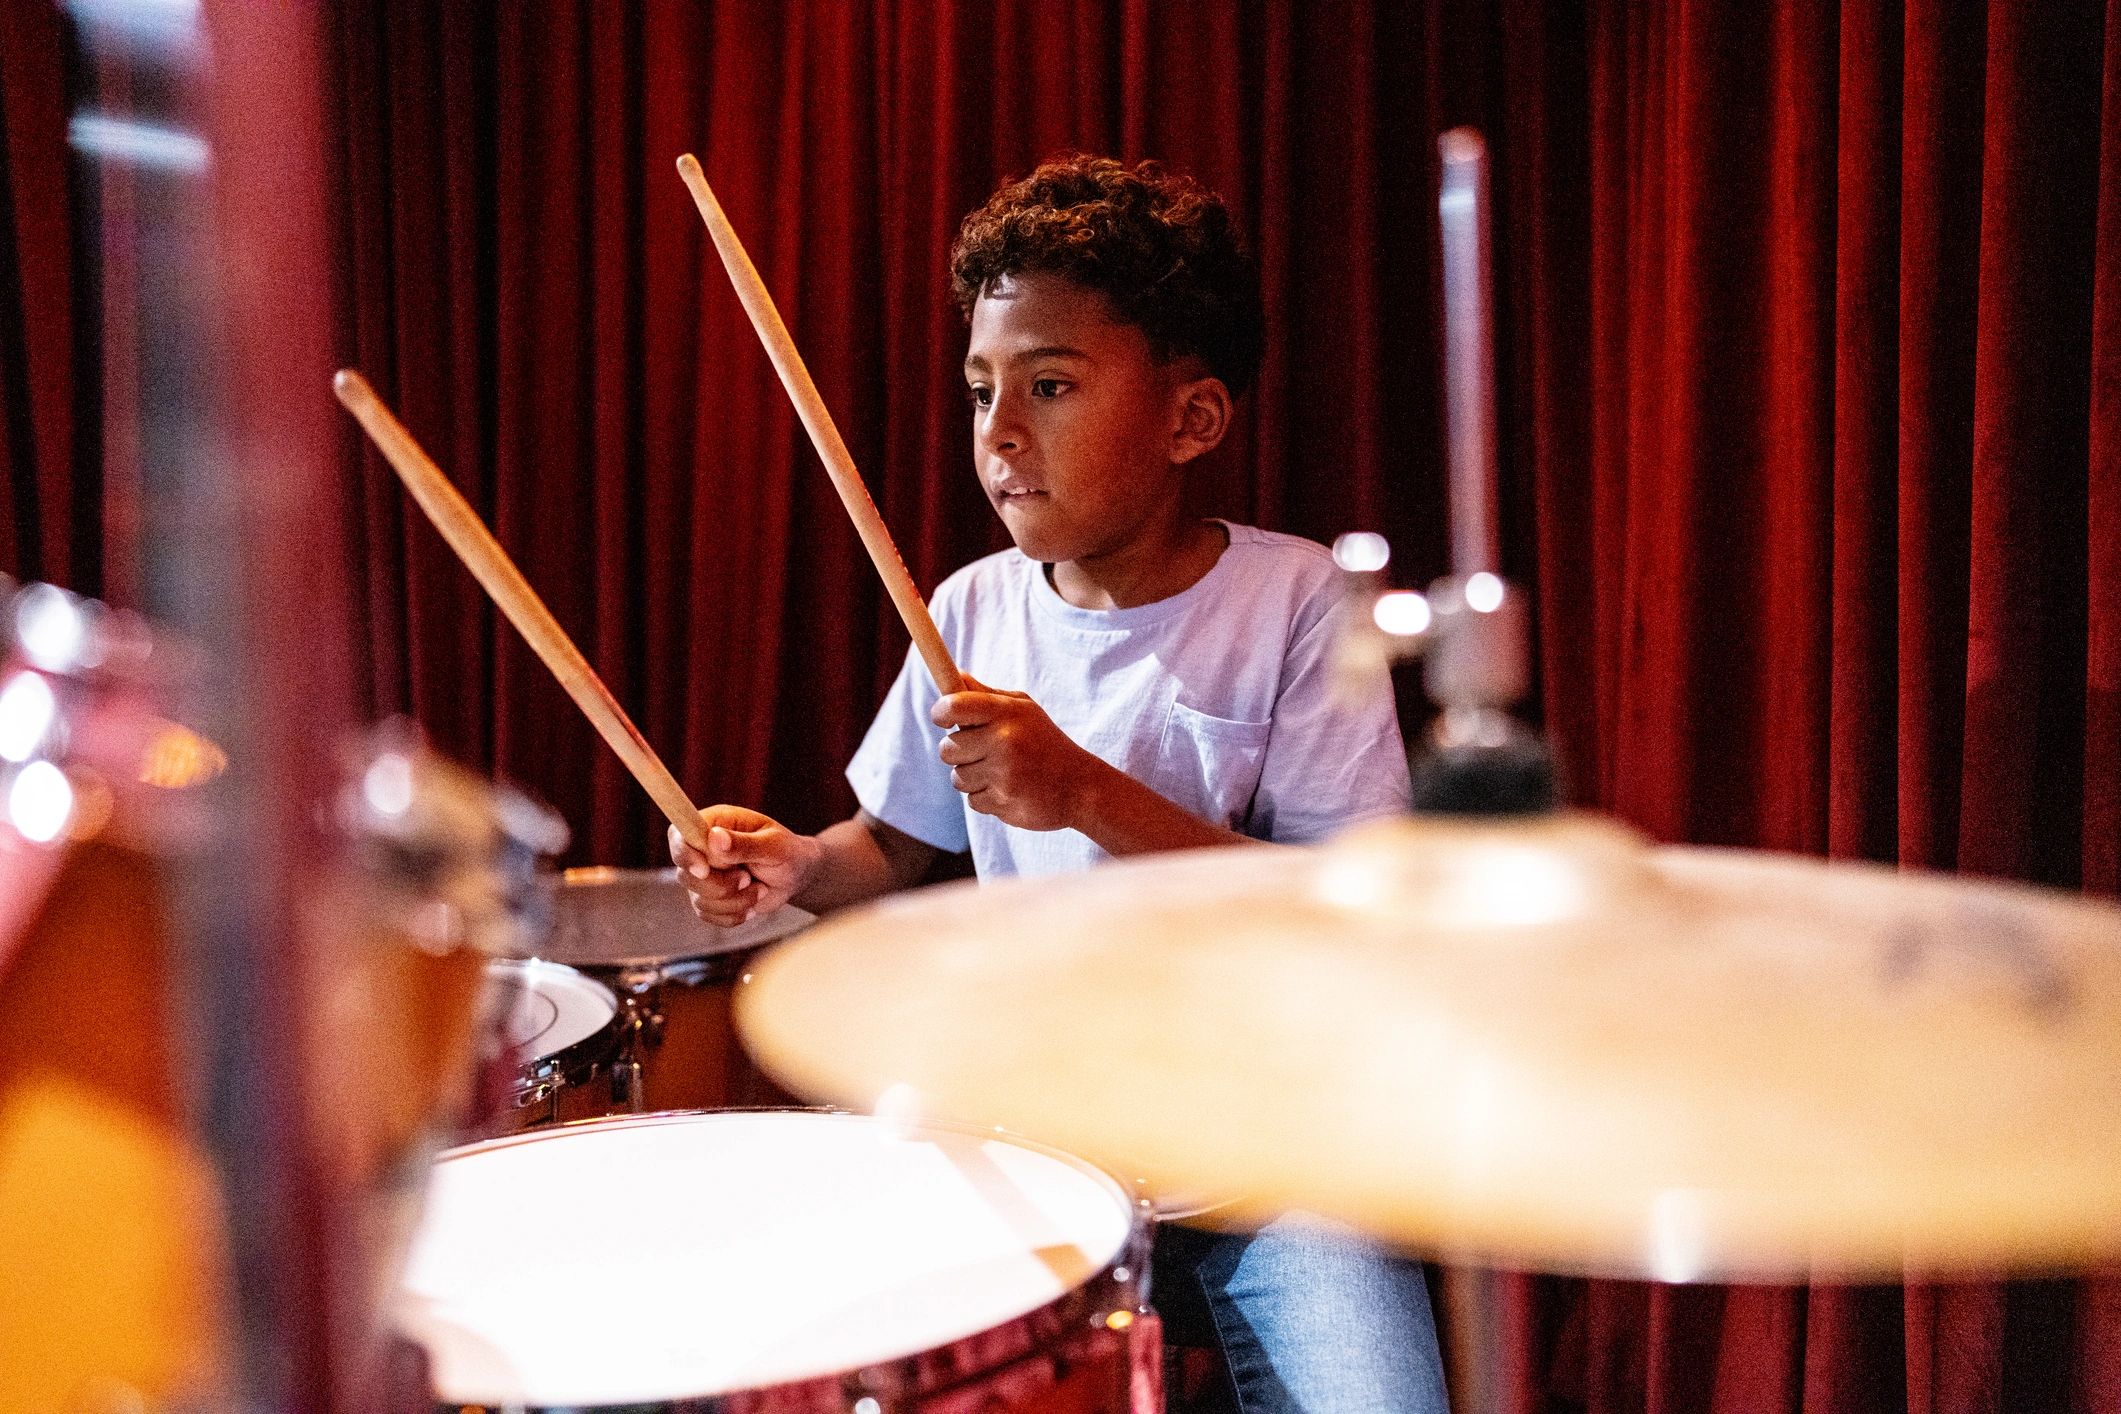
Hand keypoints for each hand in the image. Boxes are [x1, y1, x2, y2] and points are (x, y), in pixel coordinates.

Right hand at [667, 805, 821, 926]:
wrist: (796, 876)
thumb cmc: (788, 852)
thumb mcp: (774, 846)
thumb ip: (744, 844)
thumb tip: (715, 838)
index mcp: (715, 824)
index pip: (679, 834)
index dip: (685, 854)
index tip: (705, 870)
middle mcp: (703, 848)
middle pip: (685, 873)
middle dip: (719, 885)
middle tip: (748, 878)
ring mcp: (704, 875)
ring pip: (698, 898)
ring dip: (734, 901)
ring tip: (758, 888)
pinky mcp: (709, 898)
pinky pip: (708, 915)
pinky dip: (734, 914)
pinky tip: (751, 903)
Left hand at [930, 676, 1109, 831]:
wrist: (1081, 787)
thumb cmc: (1044, 742)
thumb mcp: (1022, 710)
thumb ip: (984, 695)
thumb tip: (953, 676)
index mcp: (1007, 712)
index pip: (953, 706)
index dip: (941, 712)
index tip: (943, 718)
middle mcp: (1004, 740)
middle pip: (947, 748)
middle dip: (958, 752)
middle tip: (983, 751)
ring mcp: (1004, 773)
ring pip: (958, 777)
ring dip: (973, 777)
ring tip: (1002, 772)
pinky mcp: (1004, 802)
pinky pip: (972, 801)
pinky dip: (987, 798)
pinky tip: (1010, 790)